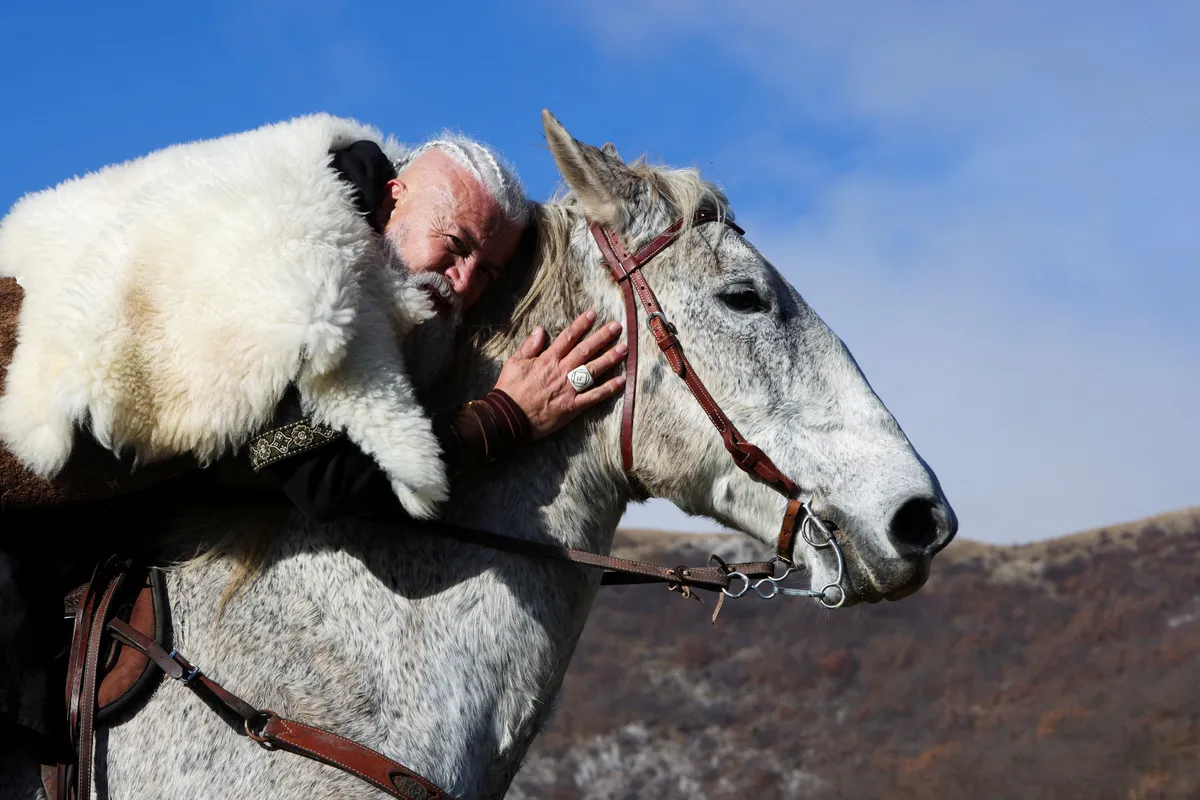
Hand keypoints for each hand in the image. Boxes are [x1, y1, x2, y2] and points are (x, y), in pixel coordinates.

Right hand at [494, 310, 627, 438]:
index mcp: (547, 359)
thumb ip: (529, 346)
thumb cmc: (509, 390)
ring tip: (624, 348)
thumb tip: (540, 330)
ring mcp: (569, 389)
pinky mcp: (572, 406)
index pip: (568, 337)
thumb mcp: (514, 363)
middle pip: (585, 350)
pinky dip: (608, 389)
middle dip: (602, 337)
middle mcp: (561, 371)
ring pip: (593, 370)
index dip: (581, 324)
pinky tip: (621, 380)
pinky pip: (594, 396)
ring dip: (610, 358)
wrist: (508, 417)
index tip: (593, 314)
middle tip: (617, 327)